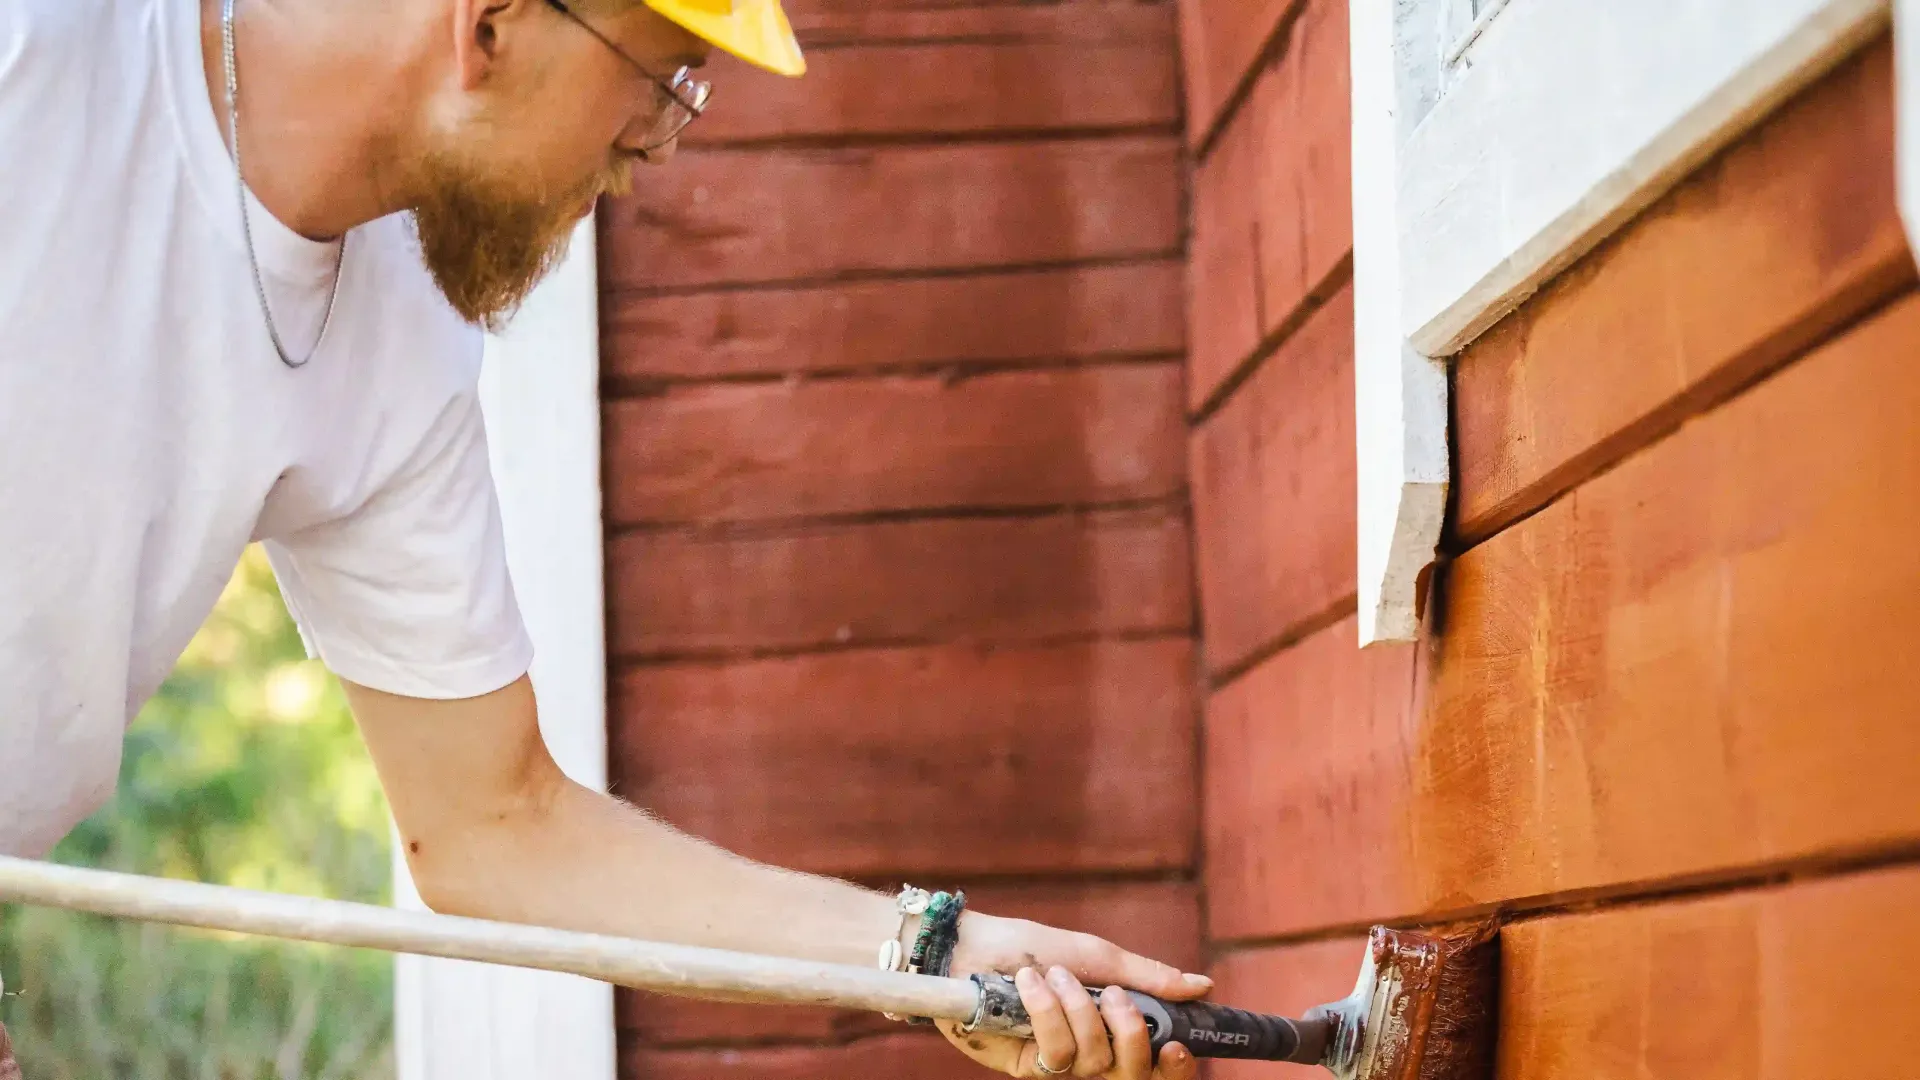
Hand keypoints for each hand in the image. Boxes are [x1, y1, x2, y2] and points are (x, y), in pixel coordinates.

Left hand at [935, 911, 1207, 1078]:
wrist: (974, 947)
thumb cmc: (1035, 947)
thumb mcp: (1098, 957)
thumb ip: (1149, 977)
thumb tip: (1203, 987)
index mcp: (1115, 1029)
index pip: (1158, 1066)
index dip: (1175, 1067)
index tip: (1177, 1046)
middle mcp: (1093, 1054)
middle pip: (1134, 1074)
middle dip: (1129, 1035)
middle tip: (1112, 996)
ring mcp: (1060, 1065)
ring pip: (1096, 1062)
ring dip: (1078, 1010)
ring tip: (1056, 975)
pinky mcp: (1028, 1068)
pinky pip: (1057, 1055)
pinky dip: (1047, 1013)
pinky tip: (1029, 986)